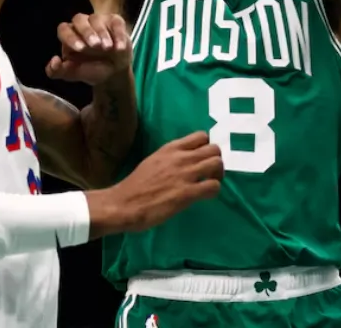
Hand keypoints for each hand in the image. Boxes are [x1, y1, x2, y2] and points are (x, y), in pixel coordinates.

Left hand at [45, 14, 131, 85]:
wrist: (114, 72)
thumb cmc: (91, 69)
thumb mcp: (73, 74)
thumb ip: (58, 71)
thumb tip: (54, 60)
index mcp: (68, 36)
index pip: (64, 29)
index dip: (70, 37)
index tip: (80, 49)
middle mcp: (82, 25)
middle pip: (79, 19)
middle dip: (87, 31)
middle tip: (95, 46)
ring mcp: (99, 22)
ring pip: (96, 19)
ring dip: (102, 33)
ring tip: (108, 48)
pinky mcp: (115, 22)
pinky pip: (116, 22)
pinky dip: (118, 34)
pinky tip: (119, 48)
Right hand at [86, 132, 222, 237]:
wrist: (122, 204)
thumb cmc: (136, 186)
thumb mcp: (154, 161)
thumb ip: (172, 158)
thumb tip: (188, 161)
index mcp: (171, 149)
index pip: (201, 136)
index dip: (207, 147)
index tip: (203, 158)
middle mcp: (181, 158)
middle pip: (215, 149)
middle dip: (216, 161)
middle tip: (210, 173)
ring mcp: (185, 174)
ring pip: (217, 164)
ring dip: (218, 174)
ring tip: (209, 183)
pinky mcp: (188, 193)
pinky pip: (214, 186)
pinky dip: (214, 190)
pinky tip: (205, 196)